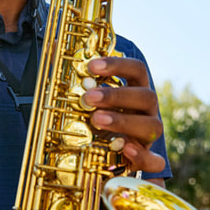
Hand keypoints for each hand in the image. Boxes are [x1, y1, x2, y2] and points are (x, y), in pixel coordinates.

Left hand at [83, 56, 165, 172]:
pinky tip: (126, 148)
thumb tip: (56, 49)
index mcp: (136, 89)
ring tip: (96, 120)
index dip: (117, 65)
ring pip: (151, 125)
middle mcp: (147, 110)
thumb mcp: (90, 99)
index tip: (92, 66)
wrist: (108, 154)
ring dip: (124, 121)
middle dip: (116, 95)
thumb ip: (79, 80)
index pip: (136, 69)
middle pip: (146, 96)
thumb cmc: (99, 118)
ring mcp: (148, 134)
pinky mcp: (147, 159)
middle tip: (89, 97)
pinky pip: (154, 160)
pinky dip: (143, 155)